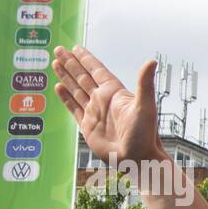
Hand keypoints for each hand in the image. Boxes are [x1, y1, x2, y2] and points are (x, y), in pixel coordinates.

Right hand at [51, 46, 163, 168]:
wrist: (139, 160)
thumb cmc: (145, 135)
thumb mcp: (145, 106)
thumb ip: (145, 83)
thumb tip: (152, 61)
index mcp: (115, 93)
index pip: (97, 71)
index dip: (87, 59)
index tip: (76, 48)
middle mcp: (103, 101)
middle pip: (83, 77)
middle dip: (71, 63)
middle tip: (59, 49)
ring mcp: (95, 113)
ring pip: (76, 90)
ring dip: (66, 76)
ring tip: (55, 63)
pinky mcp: (88, 127)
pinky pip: (74, 108)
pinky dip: (65, 97)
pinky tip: (58, 87)